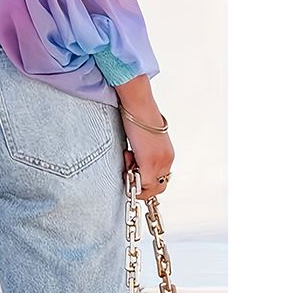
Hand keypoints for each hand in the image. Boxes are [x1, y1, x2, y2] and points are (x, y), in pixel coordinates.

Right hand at [115, 75, 174, 199]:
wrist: (139, 105)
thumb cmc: (140, 115)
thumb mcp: (145, 137)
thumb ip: (144, 150)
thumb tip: (135, 158)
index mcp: (166, 153)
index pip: (161, 179)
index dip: (147, 180)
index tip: (133, 172)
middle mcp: (167, 159)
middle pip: (159, 187)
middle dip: (142, 184)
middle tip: (129, 168)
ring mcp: (160, 161)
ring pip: (151, 187)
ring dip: (136, 180)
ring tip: (128, 158)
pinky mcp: (150, 160)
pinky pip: (144, 183)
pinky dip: (133, 177)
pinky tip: (126, 156)